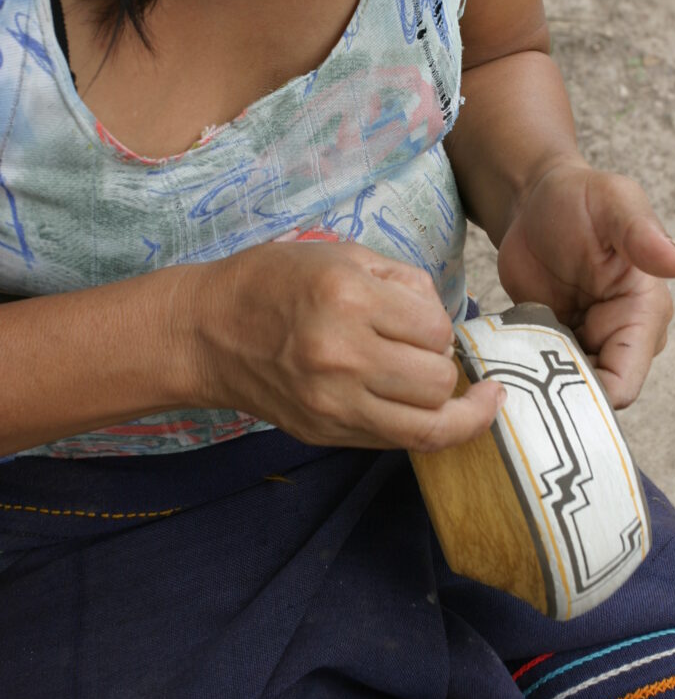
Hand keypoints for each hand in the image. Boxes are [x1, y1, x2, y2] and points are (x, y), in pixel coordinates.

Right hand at [191, 241, 504, 449]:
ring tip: (446, 389)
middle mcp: (341, 356)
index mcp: (348, 298)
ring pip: (427, 427)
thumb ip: (404, 282)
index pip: (436, 329)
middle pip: (437, 381)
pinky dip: (420, 428)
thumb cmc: (275, 282)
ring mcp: (331, 403)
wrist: (205, 331)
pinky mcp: (323, 433)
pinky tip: (429, 410)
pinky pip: (394, 443)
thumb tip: (446, 323)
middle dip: (443, 363)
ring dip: (445, 407)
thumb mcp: (343, 255)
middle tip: (422, 350)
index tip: (423, 319)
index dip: (440, 324)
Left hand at [496, 160, 674, 407]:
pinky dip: (521, 371)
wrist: (533, 199)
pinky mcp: (553, 341)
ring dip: (536, 384)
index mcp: (644, 313)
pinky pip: (540, 374)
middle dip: (556, 392)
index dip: (589, 392)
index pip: (624, 381)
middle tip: (514, 372)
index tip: (544, 381)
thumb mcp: (614, 204)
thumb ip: (643, 235)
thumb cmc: (579, 196)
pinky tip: (499, 359)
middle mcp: (621, 336)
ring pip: (563, 390)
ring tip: (503, 364)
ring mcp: (585, 342)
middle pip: (592, 394)